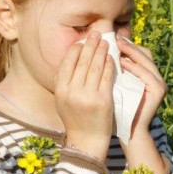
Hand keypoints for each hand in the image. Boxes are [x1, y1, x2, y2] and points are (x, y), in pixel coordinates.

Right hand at [55, 31, 114, 159]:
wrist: (87, 140)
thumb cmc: (75, 117)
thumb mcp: (62, 99)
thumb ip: (64, 80)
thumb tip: (71, 55)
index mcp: (60, 89)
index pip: (68, 61)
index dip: (77, 48)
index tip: (83, 39)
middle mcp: (72, 91)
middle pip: (82, 61)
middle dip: (90, 44)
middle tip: (96, 33)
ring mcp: (87, 96)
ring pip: (95, 66)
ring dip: (101, 51)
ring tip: (106, 42)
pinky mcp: (102, 100)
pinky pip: (106, 77)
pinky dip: (109, 65)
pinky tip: (112, 58)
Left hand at [117, 35, 167, 136]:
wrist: (128, 130)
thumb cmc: (118, 108)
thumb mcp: (116, 85)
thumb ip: (115, 70)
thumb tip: (101, 50)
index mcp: (147, 75)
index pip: (139, 52)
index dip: (127, 45)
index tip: (111, 39)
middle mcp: (156, 77)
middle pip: (144, 53)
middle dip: (129, 45)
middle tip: (114, 39)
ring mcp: (160, 84)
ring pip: (146, 61)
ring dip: (131, 52)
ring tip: (116, 47)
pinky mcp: (159, 91)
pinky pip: (146, 74)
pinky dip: (134, 67)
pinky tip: (122, 63)